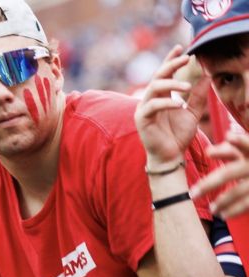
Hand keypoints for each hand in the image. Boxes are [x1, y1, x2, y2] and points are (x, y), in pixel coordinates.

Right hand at [134, 45, 207, 166]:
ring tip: (188, 86)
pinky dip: (167, 103)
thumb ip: (199, 96)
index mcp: (161, 96)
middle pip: (158, 76)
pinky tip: (180, 104)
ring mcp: (144, 109)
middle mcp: (150, 99)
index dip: (171, 59)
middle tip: (186, 58)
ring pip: (154, 88)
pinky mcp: (142, 119)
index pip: (164, 73)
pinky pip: (152, 106)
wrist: (170, 156)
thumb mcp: (193, 112)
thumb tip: (207, 76)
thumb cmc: (178, 136)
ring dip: (171, 84)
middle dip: (171, 65)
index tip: (182, 47)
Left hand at [192, 132, 248, 218]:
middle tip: (193, 194)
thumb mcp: (246, 155)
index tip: (228, 136)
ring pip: (238, 191)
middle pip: (230, 173)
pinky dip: (234, 211)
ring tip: (211, 209)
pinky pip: (246, 204)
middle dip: (209, 184)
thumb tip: (208, 152)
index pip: (247, 144)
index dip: (239, 141)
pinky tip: (223, 215)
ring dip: (222, 201)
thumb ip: (229, 151)